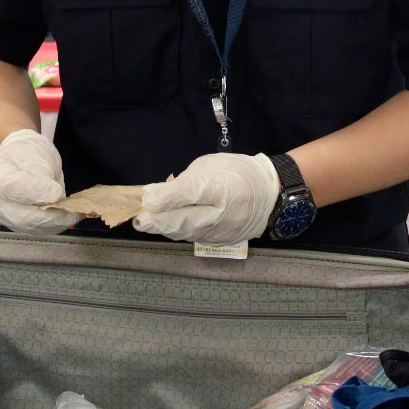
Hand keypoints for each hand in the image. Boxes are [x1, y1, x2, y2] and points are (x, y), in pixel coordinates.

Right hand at [0, 129, 80, 235]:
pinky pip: (36, 229)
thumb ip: (40, 175)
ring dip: (56, 222)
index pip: (11, 187)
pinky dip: (55, 224)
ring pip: (31, 227)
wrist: (19, 162)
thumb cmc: (26, 154)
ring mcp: (2, 216)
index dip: (34, 191)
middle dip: (51, 216)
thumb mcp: (34, 156)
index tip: (56, 191)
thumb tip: (53, 196)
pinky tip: (68, 216)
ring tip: (74, 212)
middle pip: (21, 215)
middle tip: (74, 210)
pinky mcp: (15, 225)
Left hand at [134, 152, 278, 245]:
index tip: (147, 199)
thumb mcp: (210, 166)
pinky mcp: (221, 242)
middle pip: (185, 220)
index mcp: (222, 188)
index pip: (192, 193)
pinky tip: (166, 225)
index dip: (167, 198)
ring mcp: (223, 231)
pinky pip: (194, 237)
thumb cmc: (236, 173)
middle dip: (159, 221)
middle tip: (139, 219)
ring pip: (186, 233)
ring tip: (146, 222)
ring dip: (165, 228)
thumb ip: (184, 182)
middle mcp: (223, 214)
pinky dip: (178, 231)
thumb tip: (156, 195)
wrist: (269, 195)